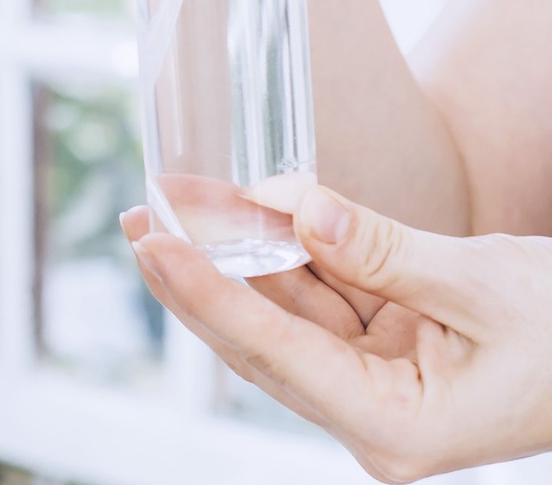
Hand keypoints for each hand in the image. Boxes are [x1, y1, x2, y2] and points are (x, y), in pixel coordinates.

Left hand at [122, 186, 551, 482]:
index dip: (208, 293)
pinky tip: (258, 205)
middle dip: (200, 272)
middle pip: (263, 335)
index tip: (156, 244)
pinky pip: (327, 287)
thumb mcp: (482, 287)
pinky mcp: (388, 341)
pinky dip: (296, 243)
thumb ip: (382, 251)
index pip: (274, 352)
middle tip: (142, 216)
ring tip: (188, 196)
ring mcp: (377, 375)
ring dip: (243, 249)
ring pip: (290, 304)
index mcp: (393, 426)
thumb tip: (298, 207)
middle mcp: (371, 409)